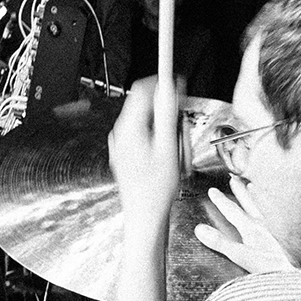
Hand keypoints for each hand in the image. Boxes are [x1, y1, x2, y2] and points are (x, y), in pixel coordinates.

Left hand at [107, 75, 182, 231]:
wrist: (144, 217)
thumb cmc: (154, 189)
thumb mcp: (169, 147)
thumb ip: (168, 115)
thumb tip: (169, 89)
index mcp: (128, 128)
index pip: (142, 90)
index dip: (162, 84)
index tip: (177, 85)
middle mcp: (120, 134)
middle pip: (147, 107)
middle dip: (168, 116)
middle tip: (181, 133)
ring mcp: (121, 144)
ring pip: (149, 123)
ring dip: (167, 132)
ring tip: (175, 154)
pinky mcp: (126, 154)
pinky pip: (146, 137)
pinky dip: (160, 143)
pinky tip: (167, 160)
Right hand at [194, 182, 295, 272]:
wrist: (298, 269)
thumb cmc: (271, 266)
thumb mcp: (241, 255)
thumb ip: (220, 242)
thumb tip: (199, 229)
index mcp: (251, 228)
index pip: (232, 211)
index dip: (221, 201)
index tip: (212, 191)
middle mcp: (265, 222)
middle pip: (249, 202)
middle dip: (239, 191)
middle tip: (233, 179)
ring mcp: (280, 225)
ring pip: (266, 203)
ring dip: (258, 194)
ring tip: (253, 185)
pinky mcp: (294, 229)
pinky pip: (284, 209)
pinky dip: (279, 201)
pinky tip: (282, 201)